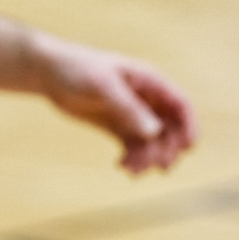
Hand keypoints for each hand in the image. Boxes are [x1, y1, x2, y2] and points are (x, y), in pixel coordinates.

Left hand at [32, 37, 198, 173]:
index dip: (190, 126)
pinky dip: (133, 159)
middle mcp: (145, 99)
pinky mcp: (117, 126)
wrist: (48, 73)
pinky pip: (134, 147)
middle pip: (170, 128)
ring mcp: (131, 114)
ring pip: (152, 142)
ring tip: (130, 169)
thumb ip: (129, 108)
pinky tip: (122, 166)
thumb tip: (154, 131)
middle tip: (156, 166)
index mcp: (149, 81)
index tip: (189, 148)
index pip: (180, 104)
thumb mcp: (103, 86)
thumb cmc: (76, 70)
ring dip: (148, 158)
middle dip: (167, 149)